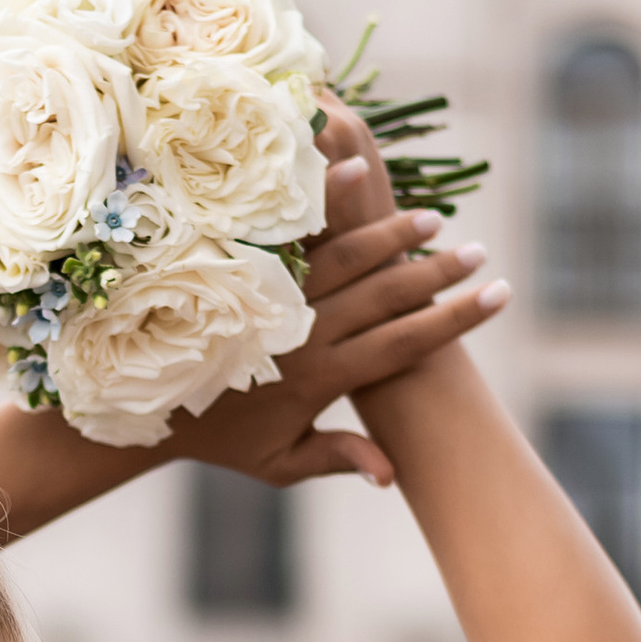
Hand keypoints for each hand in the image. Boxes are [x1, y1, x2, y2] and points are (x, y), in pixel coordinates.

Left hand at [166, 102, 510, 490]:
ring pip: (341, 259)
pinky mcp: (239, 268)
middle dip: (435, 274)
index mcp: (321, 380)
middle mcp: (301, 335)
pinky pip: (286, 230)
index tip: (501, 294)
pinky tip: (351, 167)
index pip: (404, 345)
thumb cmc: (218, 440)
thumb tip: (394, 474)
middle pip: (383, 297)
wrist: (139, 411)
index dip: (455, 320)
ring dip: (389, 238)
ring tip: (431, 220)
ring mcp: (269, 298)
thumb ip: (337, 458)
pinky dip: (320, 199)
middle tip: (478, 251)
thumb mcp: (278, 462)